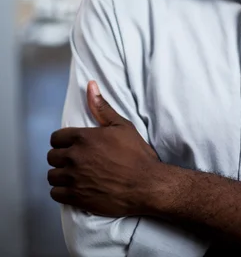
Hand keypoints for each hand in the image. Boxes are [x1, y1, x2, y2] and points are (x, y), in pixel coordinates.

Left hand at [47, 81, 161, 216]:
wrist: (146, 184)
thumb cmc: (136, 153)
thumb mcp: (122, 125)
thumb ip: (102, 107)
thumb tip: (90, 84)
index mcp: (83, 137)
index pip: (56, 138)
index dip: (63, 141)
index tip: (72, 145)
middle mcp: (74, 157)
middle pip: (52, 156)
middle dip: (61, 157)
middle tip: (75, 160)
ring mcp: (74, 179)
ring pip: (52, 176)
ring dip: (60, 174)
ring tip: (73, 174)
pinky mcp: (76, 198)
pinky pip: (55, 194)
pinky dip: (62, 191)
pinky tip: (74, 188)